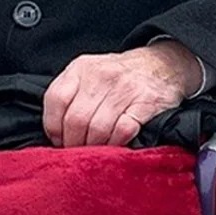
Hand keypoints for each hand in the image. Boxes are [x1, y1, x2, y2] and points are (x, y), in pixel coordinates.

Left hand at [42, 42, 201, 147]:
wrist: (162, 64)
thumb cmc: (119, 75)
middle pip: (76, 119)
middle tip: (77, 151)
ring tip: (95, 151)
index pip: (56, 99)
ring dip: (94, 147)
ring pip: (98, 129)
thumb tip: (54, 132)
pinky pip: (123, 131)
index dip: (53, 127)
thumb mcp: (89, 72)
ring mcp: (125, 88)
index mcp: (81, 67)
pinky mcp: (146, 102)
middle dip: (74, 143)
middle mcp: (101, 75)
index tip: (59, 140)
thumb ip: (70, 94)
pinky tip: (115, 145)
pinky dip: (115, 143)